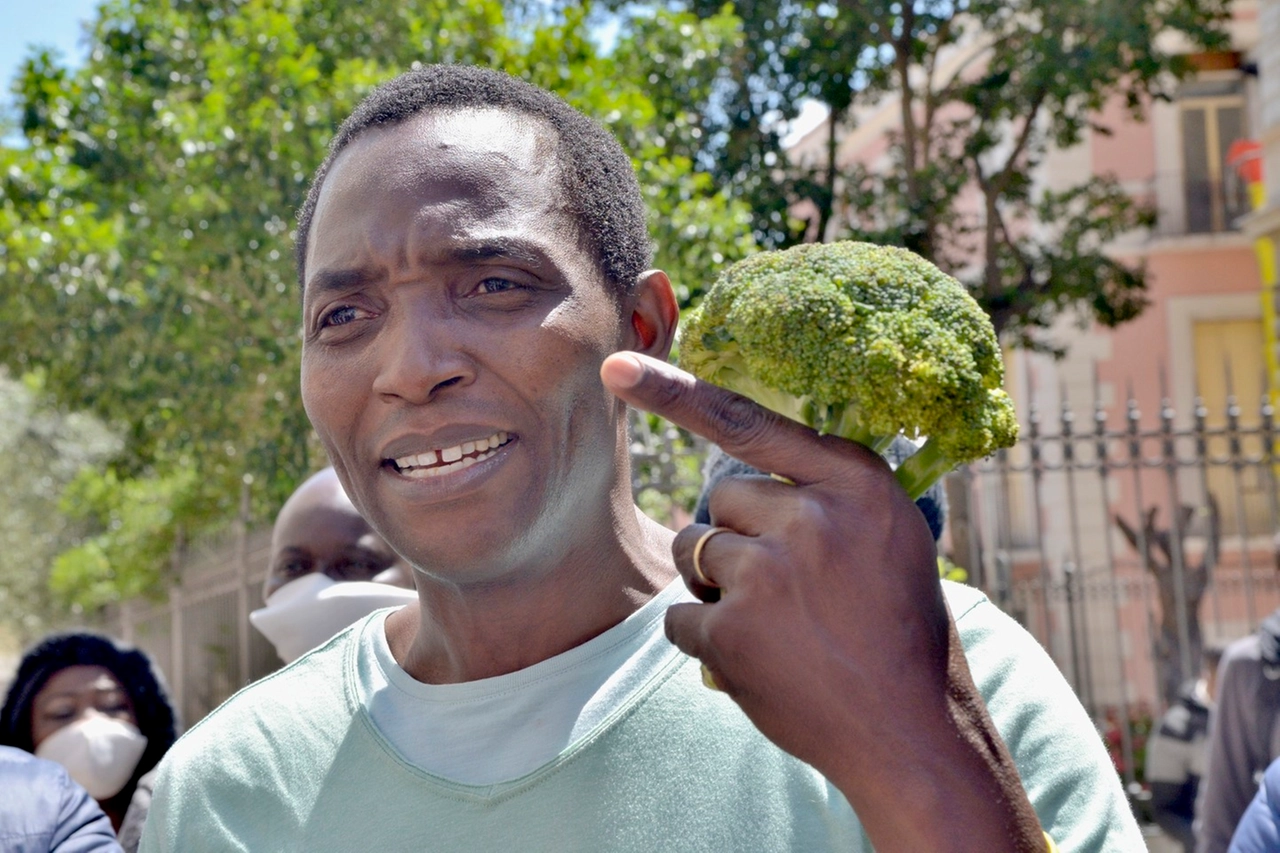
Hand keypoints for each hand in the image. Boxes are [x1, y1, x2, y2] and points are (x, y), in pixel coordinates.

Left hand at [601, 351, 1042, 851]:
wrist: (911, 730)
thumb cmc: (899, 627)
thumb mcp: (888, 537)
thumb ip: (825, 495)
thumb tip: (738, 476)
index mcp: (855, 483)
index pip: (750, 422)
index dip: (674, 392)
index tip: (614, 367)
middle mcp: (810, 517)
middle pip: (721, 496)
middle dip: (736, 533)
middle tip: (786, 583)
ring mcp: (768, 575)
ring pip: (694, 550)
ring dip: (717, 584)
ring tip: (777, 622)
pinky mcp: (733, 633)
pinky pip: (681, 616)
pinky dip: (706, 639)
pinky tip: (757, 659)